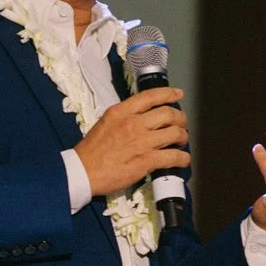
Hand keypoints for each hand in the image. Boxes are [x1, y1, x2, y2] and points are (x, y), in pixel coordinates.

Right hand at [77, 85, 189, 199]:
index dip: (169, 94)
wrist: (83, 172)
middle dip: (180, 118)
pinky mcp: (146, 160)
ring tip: (181, 142)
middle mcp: (133, 123)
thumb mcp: (105, 123)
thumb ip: (124, 117)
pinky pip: (173, 156)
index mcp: (121, 112)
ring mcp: (141, 142)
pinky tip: (182, 159)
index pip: (151, 96)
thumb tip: (141, 117)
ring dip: (183, 137)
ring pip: (175, 133)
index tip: (178, 94)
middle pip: (169, 114)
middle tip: (181, 124)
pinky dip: (182, 158)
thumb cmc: (91, 151)